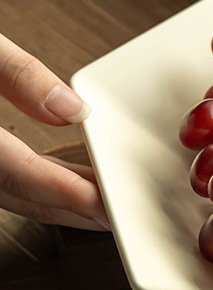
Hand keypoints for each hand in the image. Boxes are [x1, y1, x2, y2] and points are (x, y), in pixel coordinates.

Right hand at [0, 34, 108, 229]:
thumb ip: (17, 73)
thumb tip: (71, 108)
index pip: (16, 173)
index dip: (64, 190)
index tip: (104, 202)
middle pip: (20, 197)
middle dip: (75, 210)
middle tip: (125, 216)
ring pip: (14, 196)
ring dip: (62, 204)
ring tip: (110, 204)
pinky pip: (8, 184)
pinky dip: (43, 188)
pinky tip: (73, 182)